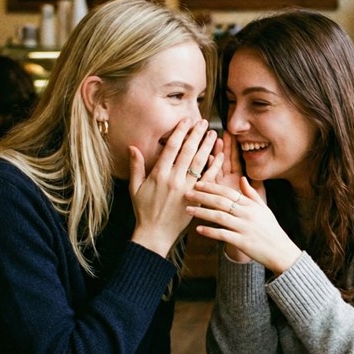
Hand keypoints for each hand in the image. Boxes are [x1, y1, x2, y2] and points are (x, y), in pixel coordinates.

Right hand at [129, 119, 217, 258]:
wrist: (155, 233)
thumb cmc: (143, 210)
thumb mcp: (135, 187)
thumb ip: (136, 166)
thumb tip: (132, 147)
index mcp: (158, 174)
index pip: (171, 148)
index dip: (180, 132)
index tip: (186, 121)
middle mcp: (174, 179)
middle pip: (188, 151)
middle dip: (196, 134)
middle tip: (203, 122)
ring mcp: (187, 188)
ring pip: (200, 163)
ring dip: (208, 147)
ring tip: (214, 134)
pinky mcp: (196, 197)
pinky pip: (208, 179)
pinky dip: (215, 166)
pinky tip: (220, 156)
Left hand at [186, 177, 300, 273]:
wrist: (281, 251)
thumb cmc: (271, 229)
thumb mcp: (263, 209)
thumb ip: (252, 194)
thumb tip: (242, 178)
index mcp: (251, 205)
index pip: (228, 192)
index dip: (212, 187)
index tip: (198, 184)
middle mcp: (247, 214)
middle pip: (221, 202)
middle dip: (202, 196)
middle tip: (187, 193)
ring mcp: (245, 228)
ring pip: (219, 217)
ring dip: (202, 212)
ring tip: (188, 210)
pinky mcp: (242, 242)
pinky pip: (223, 235)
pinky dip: (210, 231)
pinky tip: (198, 229)